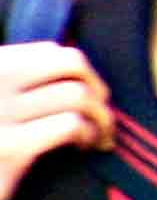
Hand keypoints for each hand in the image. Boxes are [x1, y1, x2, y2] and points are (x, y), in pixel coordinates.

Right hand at [0, 42, 113, 199]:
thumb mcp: (5, 101)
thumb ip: (27, 82)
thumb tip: (83, 75)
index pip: (54, 51)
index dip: (83, 75)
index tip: (90, 98)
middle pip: (73, 64)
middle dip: (99, 90)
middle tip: (102, 118)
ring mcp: (0, 112)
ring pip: (78, 95)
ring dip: (101, 117)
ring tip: (96, 138)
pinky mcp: (9, 147)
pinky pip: (71, 124)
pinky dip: (89, 134)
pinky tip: (85, 148)